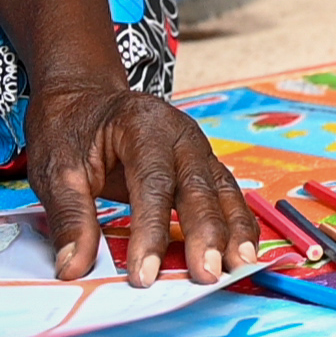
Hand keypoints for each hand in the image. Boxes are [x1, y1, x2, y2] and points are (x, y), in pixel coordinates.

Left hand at [25, 83, 257, 285]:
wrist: (87, 99)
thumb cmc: (72, 130)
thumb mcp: (55, 170)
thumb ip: (70, 218)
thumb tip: (74, 266)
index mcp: (143, 127)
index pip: (153, 184)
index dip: (151, 231)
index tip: (145, 272)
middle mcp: (181, 135)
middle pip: (199, 187)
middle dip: (206, 234)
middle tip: (206, 273)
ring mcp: (197, 149)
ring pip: (223, 190)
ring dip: (234, 230)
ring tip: (238, 265)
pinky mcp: (203, 165)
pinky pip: (226, 193)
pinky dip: (238, 221)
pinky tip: (243, 248)